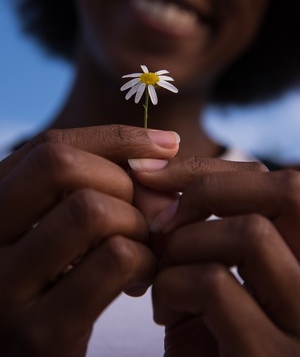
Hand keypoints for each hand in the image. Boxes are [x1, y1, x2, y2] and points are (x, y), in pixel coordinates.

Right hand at [0, 125, 178, 355]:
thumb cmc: (57, 279)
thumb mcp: (59, 226)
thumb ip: (97, 184)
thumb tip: (165, 145)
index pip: (49, 145)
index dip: (115, 138)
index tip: (165, 145)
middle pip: (62, 166)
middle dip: (124, 183)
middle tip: (144, 214)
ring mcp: (2, 288)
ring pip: (91, 210)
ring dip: (137, 224)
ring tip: (142, 247)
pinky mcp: (38, 334)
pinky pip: (114, 260)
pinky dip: (145, 259)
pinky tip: (141, 277)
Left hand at [131, 157, 299, 355]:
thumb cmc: (217, 337)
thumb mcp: (220, 277)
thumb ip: (200, 227)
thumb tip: (154, 176)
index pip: (285, 183)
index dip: (215, 168)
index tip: (155, 174)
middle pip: (287, 190)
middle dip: (206, 189)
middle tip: (162, 220)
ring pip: (250, 233)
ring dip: (185, 244)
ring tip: (164, 275)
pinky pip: (214, 283)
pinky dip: (173, 284)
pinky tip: (164, 313)